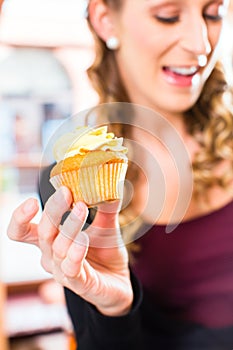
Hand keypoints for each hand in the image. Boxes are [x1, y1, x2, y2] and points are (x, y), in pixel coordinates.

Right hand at [7, 187, 132, 316]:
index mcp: (50, 239)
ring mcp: (63, 271)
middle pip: (42, 232)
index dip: (20, 217)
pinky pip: (71, 268)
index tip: (32, 200)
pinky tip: (83, 239)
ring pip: (58, 247)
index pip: (21, 231)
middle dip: (52, 209)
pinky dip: (75, 252)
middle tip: (66, 192)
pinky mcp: (79, 283)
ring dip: (69, 225)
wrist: (120, 279)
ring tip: (82, 207)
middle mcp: (51, 255)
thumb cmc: (105, 250)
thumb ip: (105, 206)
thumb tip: (109, 182)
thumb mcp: (106, 224)